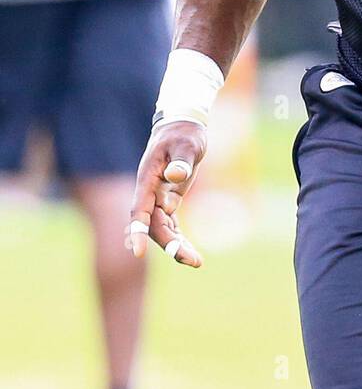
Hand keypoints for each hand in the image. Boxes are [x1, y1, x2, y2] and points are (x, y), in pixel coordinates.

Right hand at [128, 122, 206, 267]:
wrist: (182, 125)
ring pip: (162, 228)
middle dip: (170, 245)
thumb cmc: (184, 133)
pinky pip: (170, 223)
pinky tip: (189, 253)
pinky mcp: (168, 198)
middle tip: (194, 261)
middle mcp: (150, 192)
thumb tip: (174, 178)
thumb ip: (181, 162)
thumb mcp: (187, 144)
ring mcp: (158, 196)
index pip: (140, 211)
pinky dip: (178, 237)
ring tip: (196, 262)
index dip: (138, 231)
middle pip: (154, 225)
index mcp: (148, 179)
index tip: (137, 253)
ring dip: (176, 245)